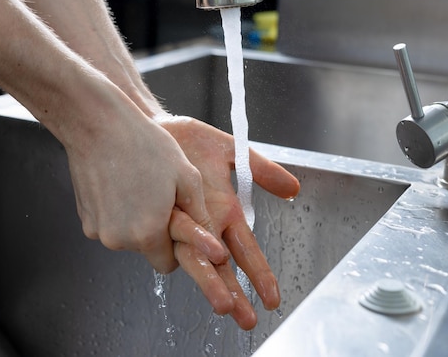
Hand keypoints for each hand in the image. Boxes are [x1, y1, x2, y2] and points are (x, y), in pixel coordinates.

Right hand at [64, 99, 227, 274]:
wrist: (98, 124)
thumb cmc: (143, 145)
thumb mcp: (187, 177)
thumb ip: (199, 216)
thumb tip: (213, 243)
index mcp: (148, 234)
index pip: (168, 265)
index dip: (176, 246)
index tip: (178, 225)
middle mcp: (119, 239)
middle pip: (147, 250)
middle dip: (157, 232)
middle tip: (161, 197)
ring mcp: (98, 230)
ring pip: (127, 237)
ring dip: (137, 221)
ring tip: (141, 185)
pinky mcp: (85, 219)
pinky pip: (109, 225)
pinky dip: (117, 213)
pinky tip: (122, 185)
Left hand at [158, 116, 299, 329]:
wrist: (154, 127)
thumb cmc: (188, 140)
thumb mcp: (232, 152)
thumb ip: (262, 170)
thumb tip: (293, 189)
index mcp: (224, 211)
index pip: (247, 250)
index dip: (260, 274)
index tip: (272, 300)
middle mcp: (204, 225)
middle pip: (222, 265)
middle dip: (234, 292)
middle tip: (246, 319)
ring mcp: (182, 223)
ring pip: (198, 259)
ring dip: (212, 281)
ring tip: (224, 305)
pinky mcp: (160, 216)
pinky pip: (176, 233)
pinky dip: (188, 245)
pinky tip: (197, 259)